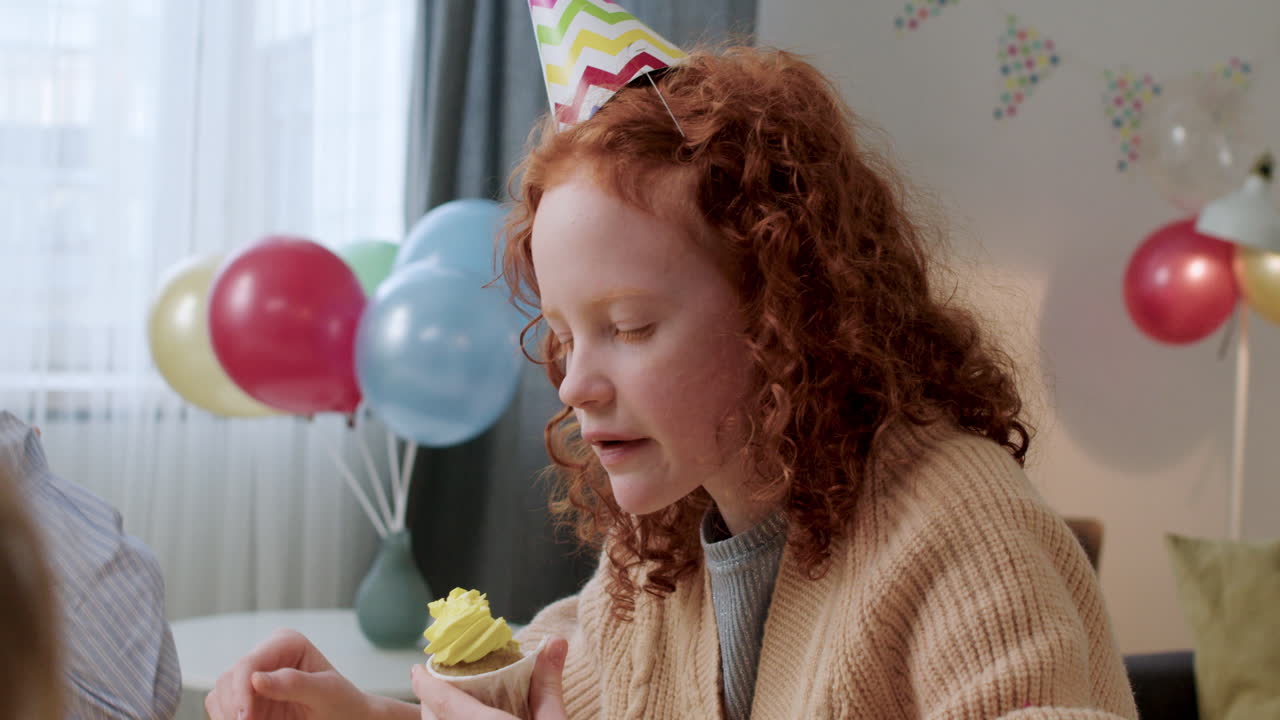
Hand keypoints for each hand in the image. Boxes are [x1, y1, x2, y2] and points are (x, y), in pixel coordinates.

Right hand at [205, 628, 384, 719]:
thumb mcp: (326, 693)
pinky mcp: (245, 696)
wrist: (344, 717)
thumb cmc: (342, 703)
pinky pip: (221, 707)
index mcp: (286, 643)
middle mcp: (265, 654)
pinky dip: (228, 718)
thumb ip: (295, 684)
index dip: (240, 691)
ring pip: (220, 694)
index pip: (248, 663)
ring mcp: (252, 675)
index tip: (245, 719)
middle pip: (228, 678)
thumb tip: (256, 679)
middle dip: (234, 707)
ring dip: (228, 715)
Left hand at [412, 637, 568, 719]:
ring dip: (438, 715)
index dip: (424, 684)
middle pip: (432, 717)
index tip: (416, 668)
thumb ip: (547, 683)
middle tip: (436, 683)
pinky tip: (465, 719)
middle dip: (431, 699)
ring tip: (449, 702)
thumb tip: (554, 642)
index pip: (441, 701)